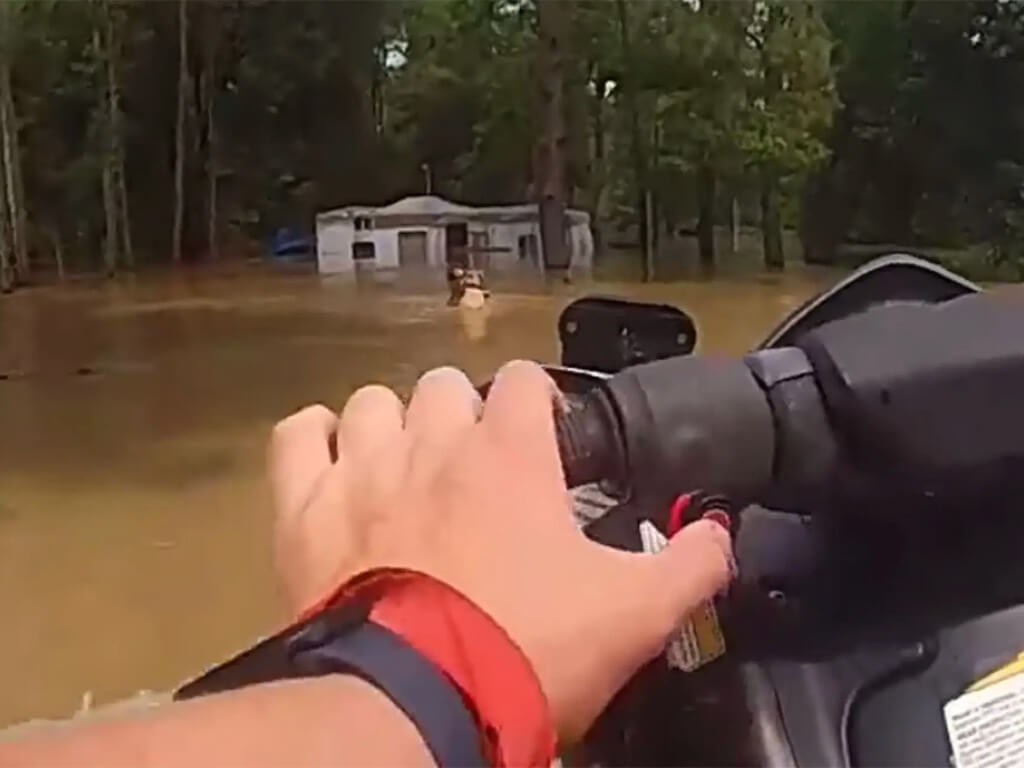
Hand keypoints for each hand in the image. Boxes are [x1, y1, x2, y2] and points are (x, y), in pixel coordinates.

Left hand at [268, 361, 733, 741]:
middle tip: (477, 468)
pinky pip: (298, 436)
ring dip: (393, 426)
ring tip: (407, 469)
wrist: (421, 704)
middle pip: (446, 384)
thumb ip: (691, 565)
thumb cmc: (530, 649)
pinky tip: (334, 462)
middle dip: (463, 414)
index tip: (544, 434)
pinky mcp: (306, 509)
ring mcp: (364, 469)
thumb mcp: (636, 612)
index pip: (525, 379)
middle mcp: (434, 441)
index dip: (537, 400)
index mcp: (511, 453)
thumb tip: (720, 535)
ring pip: (374, 403)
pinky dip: (315, 440)